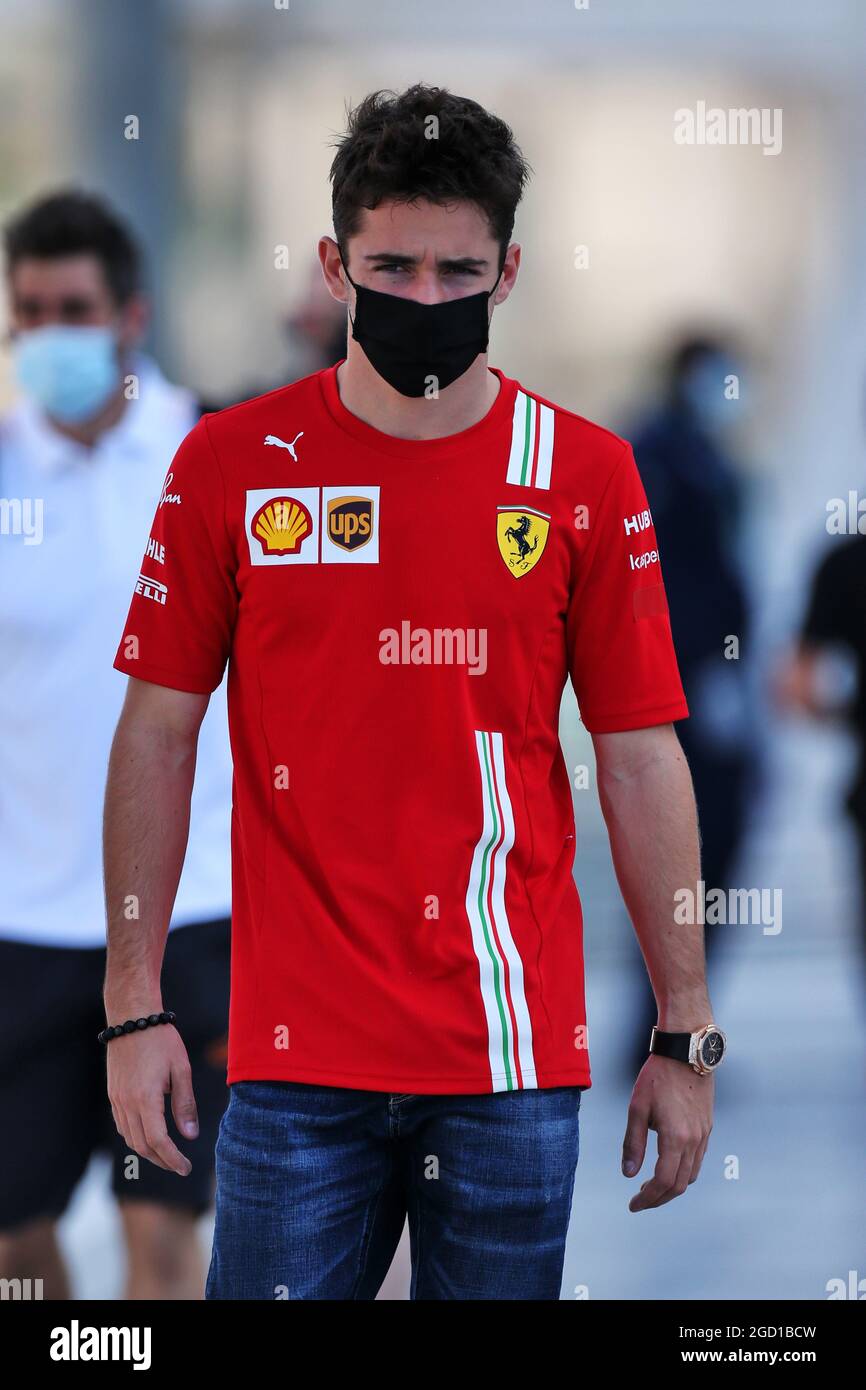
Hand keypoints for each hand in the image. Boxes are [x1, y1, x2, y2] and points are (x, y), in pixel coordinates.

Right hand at [106, 1024, 198, 1175]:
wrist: (132, 1018)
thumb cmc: (161, 1040)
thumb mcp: (181, 1069)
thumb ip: (185, 1104)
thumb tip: (190, 1136)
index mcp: (146, 1098)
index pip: (158, 1141)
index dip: (172, 1159)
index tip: (186, 1168)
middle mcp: (127, 1103)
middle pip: (142, 1145)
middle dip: (162, 1160)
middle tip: (180, 1166)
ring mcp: (117, 1100)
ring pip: (129, 1138)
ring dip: (148, 1152)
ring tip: (168, 1155)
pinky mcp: (113, 1094)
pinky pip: (122, 1125)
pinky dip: (136, 1137)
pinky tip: (150, 1136)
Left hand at [621, 1053, 712, 1210]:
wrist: (687, 1053)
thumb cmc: (658, 1077)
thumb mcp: (637, 1108)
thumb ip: (633, 1143)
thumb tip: (628, 1174)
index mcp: (675, 1138)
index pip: (662, 1181)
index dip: (648, 1198)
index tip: (633, 1205)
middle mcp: (694, 1141)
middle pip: (679, 1185)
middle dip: (658, 1199)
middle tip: (640, 1201)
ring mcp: (704, 1136)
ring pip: (691, 1175)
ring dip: (671, 1187)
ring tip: (650, 1186)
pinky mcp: (707, 1128)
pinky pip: (697, 1161)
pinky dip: (683, 1173)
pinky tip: (668, 1167)